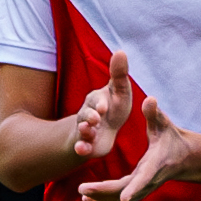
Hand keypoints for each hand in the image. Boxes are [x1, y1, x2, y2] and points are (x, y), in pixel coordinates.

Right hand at [64, 52, 139, 169]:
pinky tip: (82, 150)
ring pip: (82, 130)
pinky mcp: (85, 144)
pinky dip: (80, 148)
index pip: (96, 99)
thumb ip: (119, 74)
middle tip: (96, 119)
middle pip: (85, 114)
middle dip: (90, 116)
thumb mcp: (119, 92)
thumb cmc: (113, 108)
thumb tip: (120, 50)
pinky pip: (80, 146)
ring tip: (88, 132)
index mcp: (96, 100)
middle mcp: (87, 114)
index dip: (99, 102)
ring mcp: (85, 129)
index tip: (104, 106)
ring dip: (85, 131)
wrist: (102, 130)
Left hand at [79, 113, 200, 200]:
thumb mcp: (164, 124)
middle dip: (103, 192)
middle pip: (125, 192)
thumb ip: (154, 113)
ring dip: (101, 200)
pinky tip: (89, 199)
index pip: (144, 178)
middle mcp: (149, 180)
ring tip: (83, 195)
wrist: (185, 157)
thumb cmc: (172, 138)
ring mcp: (144, 188)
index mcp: (155, 164)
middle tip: (82, 188)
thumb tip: (150, 99)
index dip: (135, 188)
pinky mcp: (139, 191)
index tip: (124, 197)